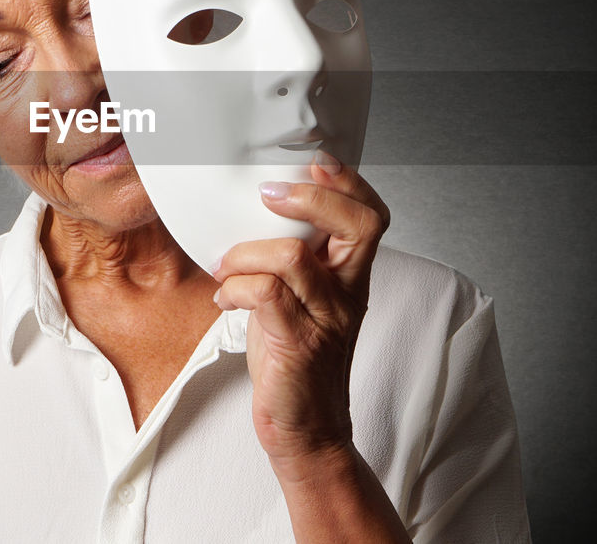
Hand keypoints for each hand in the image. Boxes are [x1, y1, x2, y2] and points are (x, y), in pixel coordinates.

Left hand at [211, 152, 390, 476]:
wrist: (307, 429)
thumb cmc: (295, 359)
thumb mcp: (300, 298)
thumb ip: (292, 257)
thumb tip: (252, 211)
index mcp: (350, 276)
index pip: (372, 216)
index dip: (348, 183)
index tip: (313, 166)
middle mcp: (347, 293)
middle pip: (358, 225)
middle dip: (310, 198)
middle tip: (267, 195)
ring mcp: (327, 319)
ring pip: (293, 257)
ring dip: (245, 252)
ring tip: (225, 267)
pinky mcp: (299, 344)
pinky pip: (266, 295)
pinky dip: (235, 287)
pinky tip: (224, 299)